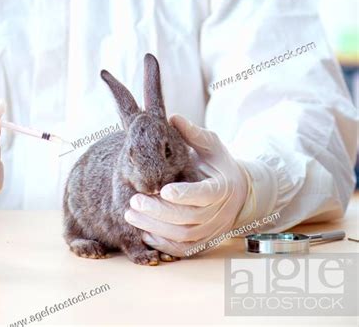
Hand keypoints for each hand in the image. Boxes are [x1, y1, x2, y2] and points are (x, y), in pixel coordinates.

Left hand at [124, 115, 248, 256]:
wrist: (237, 192)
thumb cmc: (218, 164)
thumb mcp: (210, 145)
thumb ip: (192, 134)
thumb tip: (173, 118)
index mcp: (223, 187)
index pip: (204, 194)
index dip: (185, 193)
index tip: (163, 189)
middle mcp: (219, 213)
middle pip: (189, 218)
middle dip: (159, 211)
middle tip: (134, 200)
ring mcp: (211, 231)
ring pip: (183, 236)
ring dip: (155, 226)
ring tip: (130, 213)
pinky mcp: (202, 242)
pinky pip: (182, 249)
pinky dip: (162, 243)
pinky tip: (142, 230)